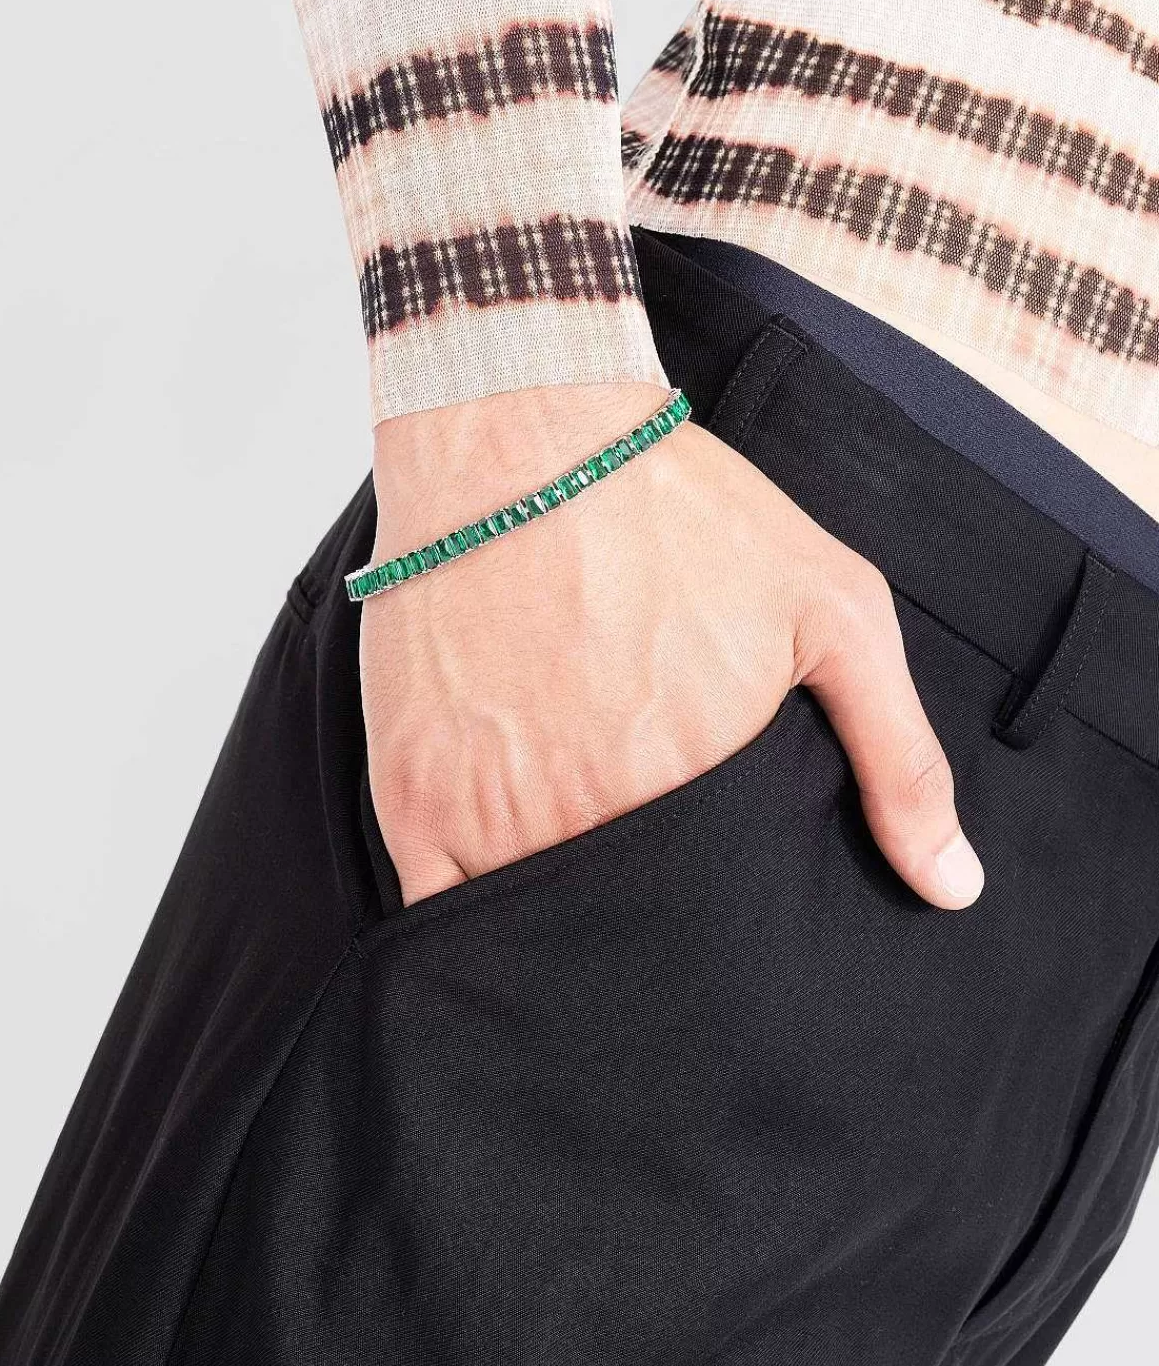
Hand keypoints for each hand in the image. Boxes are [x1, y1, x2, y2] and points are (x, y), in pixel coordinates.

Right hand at [361, 383, 983, 909]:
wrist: (521, 431)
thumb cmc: (679, 511)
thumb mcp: (834, 607)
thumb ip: (900, 757)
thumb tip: (952, 886)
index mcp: (693, 790)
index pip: (712, 925)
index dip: (718, 926)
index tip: (718, 907)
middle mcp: (588, 818)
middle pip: (624, 933)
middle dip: (646, 934)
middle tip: (653, 874)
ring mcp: (489, 814)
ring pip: (535, 931)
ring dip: (564, 925)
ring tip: (585, 865)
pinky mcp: (412, 795)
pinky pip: (440, 912)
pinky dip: (474, 921)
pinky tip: (506, 880)